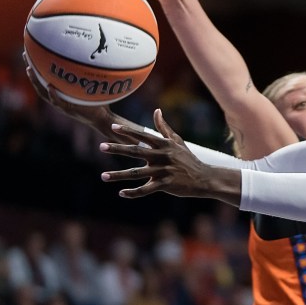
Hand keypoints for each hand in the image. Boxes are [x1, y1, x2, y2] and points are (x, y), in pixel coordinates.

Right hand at [24, 52, 116, 135]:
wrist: (101, 118)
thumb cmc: (97, 102)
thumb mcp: (88, 86)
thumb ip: (85, 76)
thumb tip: (90, 57)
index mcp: (59, 94)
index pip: (43, 80)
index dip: (36, 70)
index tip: (31, 55)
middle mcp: (56, 99)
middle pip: (38, 84)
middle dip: (31, 71)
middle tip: (25, 56)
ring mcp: (60, 105)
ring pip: (43, 93)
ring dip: (36, 82)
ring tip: (30, 70)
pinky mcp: (68, 110)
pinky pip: (58, 102)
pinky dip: (53, 95)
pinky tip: (50, 87)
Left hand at [100, 109, 240, 204]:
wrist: (203, 177)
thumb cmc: (188, 159)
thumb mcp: (177, 141)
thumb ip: (164, 127)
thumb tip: (156, 111)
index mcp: (164, 145)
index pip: (143, 136)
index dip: (128, 131)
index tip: (113, 127)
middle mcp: (162, 156)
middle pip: (136, 151)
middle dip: (118, 149)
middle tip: (101, 146)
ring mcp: (163, 171)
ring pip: (136, 173)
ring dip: (119, 175)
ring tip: (103, 176)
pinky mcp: (165, 185)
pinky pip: (146, 189)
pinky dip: (133, 192)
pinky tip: (122, 193)